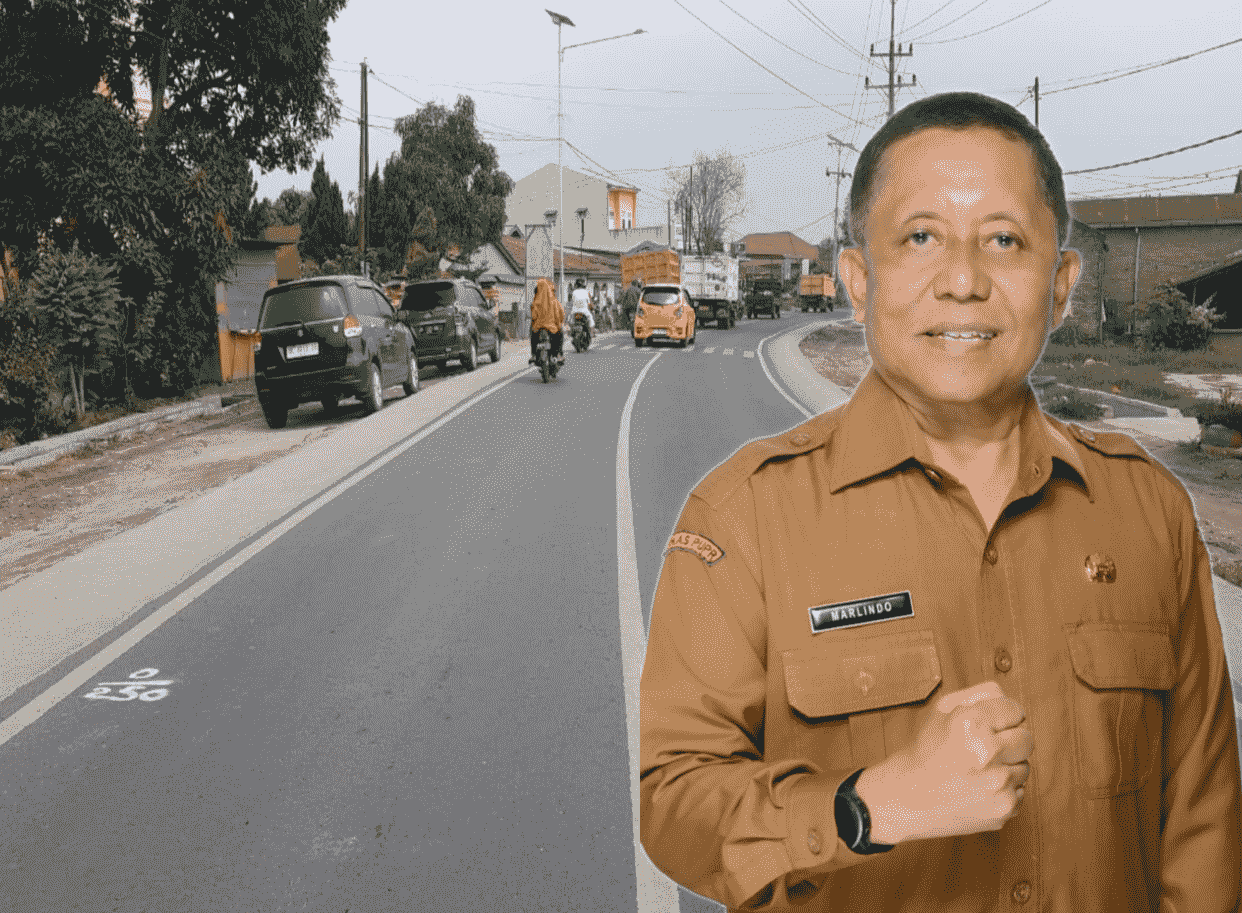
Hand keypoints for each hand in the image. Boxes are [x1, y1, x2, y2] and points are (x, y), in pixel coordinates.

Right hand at [854, 681, 1032, 844]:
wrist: (908, 798)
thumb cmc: (927, 750)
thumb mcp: (942, 710)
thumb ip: (979, 694)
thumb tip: (1008, 698)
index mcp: (971, 722)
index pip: (1015, 710)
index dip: (1002, 716)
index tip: (990, 724)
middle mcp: (987, 753)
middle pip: (1027, 738)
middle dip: (1009, 740)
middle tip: (986, 748)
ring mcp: (998, 784)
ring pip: (1025, 766)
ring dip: (1007, 766)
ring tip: (978, 769)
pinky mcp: (1004, 808)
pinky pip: (1021, 790)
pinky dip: (1004, 789)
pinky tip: (979, 787)